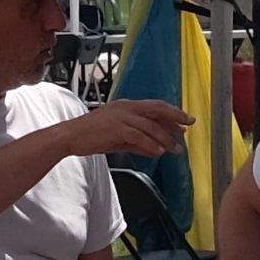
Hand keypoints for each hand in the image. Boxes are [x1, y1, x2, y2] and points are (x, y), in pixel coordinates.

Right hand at [62, 96, 189, 167]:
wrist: (70, 136)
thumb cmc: (92, 136)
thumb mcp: (118, 138)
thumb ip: (137, 142)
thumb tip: (156, 149)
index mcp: (126, 106)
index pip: (154, 107)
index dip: (171, 113)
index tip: (184, 121)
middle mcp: (126, 108)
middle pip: (157, 109)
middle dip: (175, 116)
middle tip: (189, 124)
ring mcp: (121, 117)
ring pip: (150, 125)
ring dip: (165, 137)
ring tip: (176, 148)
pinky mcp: (116, 128)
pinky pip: (138, 136)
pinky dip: (150, 144)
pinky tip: (158, 152)